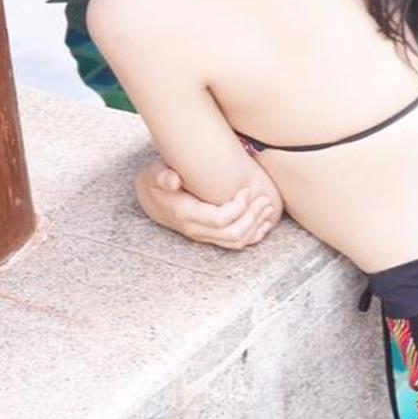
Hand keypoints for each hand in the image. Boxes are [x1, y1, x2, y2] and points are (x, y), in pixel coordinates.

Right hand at [134, 159, 278, 250]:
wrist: (150, 198)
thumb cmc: (157, 181)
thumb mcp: (155, 174)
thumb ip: (163, 176)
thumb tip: (172, 180)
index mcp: (186, 215)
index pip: (220, 220)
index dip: (237, 208)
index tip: (246, 191)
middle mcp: (196, 230)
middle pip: (232, 234)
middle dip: (252, 218)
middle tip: (264, 200)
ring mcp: (203, 236)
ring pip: (236, 242)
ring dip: (256, 227)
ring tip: (267, 208)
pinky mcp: (210, 236)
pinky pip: (235, 244)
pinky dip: (252, 236)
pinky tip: (264, 223)